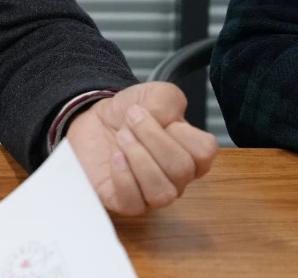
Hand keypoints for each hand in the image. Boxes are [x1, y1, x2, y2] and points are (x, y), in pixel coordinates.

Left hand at [65, 81, 217, 215]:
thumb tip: (167, 121)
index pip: (204, 151)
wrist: (93, 121)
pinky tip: (115, 158)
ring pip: (162, 193)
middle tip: (130, 122)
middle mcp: (176, 179)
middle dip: (152, 138)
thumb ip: (169, 100)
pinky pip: (134, 203)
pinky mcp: (125, 202)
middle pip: (181, 169)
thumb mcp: (153, 93)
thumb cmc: (129, 113)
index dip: (179, 130)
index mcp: (190, 153)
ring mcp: (152, 193)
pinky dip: (123, 177)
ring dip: (139, 158)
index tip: (156, 113)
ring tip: (121, 137)